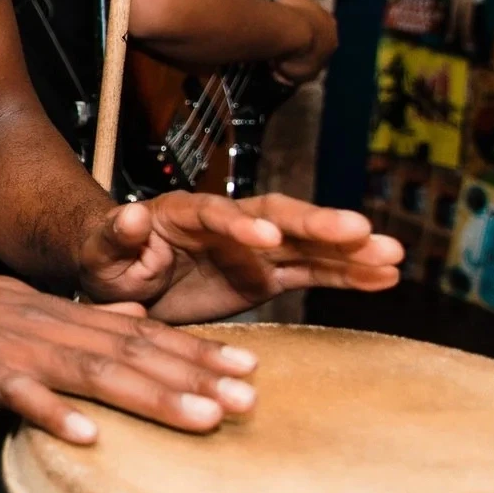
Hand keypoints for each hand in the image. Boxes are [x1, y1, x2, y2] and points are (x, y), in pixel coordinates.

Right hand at [0, 274, 259, 444]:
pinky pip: (19, 395)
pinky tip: (87, 435)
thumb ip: (82, 316)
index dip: (197, 351)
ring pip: (93, 372)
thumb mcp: (27, 304)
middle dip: (194, 376)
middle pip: (133, 353)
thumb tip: (133, 317)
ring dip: (151, 395)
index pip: (143, 334)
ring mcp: (16, 350)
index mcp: (65, 316)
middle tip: (249, 399)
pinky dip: (52, 413)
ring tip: (201, 417)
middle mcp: (51, 328)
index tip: (249, 368)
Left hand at [76, 192, 402, 323]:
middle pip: (276, 217)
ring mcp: (253, 248)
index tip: (266, 238)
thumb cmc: (106, 262)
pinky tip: (387, 275)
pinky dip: (348, 274)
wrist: (122, 280)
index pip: (216, 213)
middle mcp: (228, 223)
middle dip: (316, 226)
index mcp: (184, 212)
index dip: (241, 223)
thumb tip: (129, 213)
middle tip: (360, 231)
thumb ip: (115, 235)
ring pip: (307, 244)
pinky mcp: (267, 275)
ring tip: (394, 255)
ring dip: (349, 250)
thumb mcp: (100, 253)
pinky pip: (313, 273)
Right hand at [270, 0, 338, 82]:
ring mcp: (320, 62)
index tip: (297, 26)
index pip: (322, 26)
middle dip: (307, 46)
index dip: (310, 26)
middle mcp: (330, 44)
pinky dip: (288, 73)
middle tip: (289, 44)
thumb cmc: (294, 11)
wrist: (290, 34)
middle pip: (318, 46)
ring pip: (308, 61)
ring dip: (297, 61)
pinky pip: (297, 75)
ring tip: (279, 58)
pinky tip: (277, 70)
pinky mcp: (307, 76)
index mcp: (329, 25)